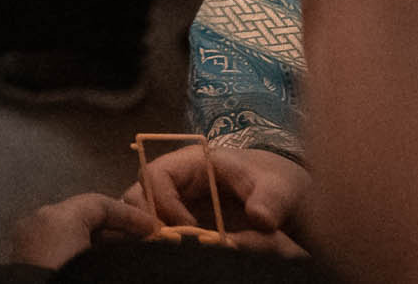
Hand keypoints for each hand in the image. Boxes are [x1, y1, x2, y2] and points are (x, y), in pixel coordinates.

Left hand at [11, 193, 159, 266]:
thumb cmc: (72, 280)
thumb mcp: (103, 266)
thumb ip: (127, 254)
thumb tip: (151, 249)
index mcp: (56, 218)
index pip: (99, 204)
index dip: (132, 216)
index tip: (158, 231)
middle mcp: (39, 222)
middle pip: (84, 216)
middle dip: (118, 230)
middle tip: (148, 245)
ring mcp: (28, 242)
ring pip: (72, 232)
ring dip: (102, 243)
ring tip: (131, 257)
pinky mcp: (26, 260)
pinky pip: (59, 247)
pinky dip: (83, 252)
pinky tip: (104, 267)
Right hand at [125, 143, 311, 243]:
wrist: (279, 197)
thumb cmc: (274, 184)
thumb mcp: (279, 188)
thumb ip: (271, 201)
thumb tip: (260, 219)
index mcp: (191, 163)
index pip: (156, 175)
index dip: (163, 201)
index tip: (189, 229)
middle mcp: (174, 181)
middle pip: (137, 194)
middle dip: (145, 221)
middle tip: (169, 245)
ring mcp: (173, 202)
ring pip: (140, 214)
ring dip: (148, 234)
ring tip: (170, 251)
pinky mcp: (178, 222)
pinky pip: (156, 230)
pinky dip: (157, 242)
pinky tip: (174, 254)